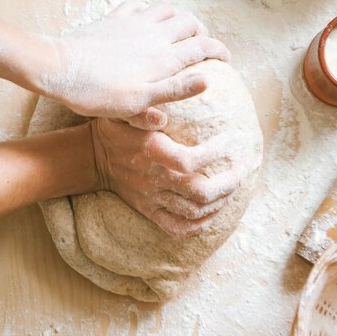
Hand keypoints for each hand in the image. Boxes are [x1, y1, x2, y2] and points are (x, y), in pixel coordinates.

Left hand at [41, 0, 229, 128]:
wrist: (60, 70)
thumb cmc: (99, 94)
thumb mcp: (139, 102)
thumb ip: (174, 91)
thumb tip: (206, 82)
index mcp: (163, 59)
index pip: (203, 48)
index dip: (219, 51)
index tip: (226, 59)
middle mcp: (154, 36)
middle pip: (190, 23)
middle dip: (202, 32)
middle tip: (202, 46)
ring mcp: (134, 23)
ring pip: (168, 9)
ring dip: (179, 17)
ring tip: (179, 31)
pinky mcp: (114, 19)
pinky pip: (139, 4)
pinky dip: (150, 8)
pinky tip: (147, 17)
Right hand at [90, 118, 245, 236]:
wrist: (92, 158)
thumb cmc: (115, 128)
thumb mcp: (124, 109)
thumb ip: (145, 107)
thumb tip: (164, 110)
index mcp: (151, 152)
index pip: (189, 162)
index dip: (214, 154)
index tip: (229, 139)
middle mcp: (154, 179)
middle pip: (200, 192)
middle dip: (229, 182)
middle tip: (244, 169)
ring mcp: (152, 198)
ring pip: (194, 211)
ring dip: (221, 202)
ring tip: (235, 187)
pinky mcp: (149, 210)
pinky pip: (177, 227)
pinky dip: (199, 225)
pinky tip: (213, 212)